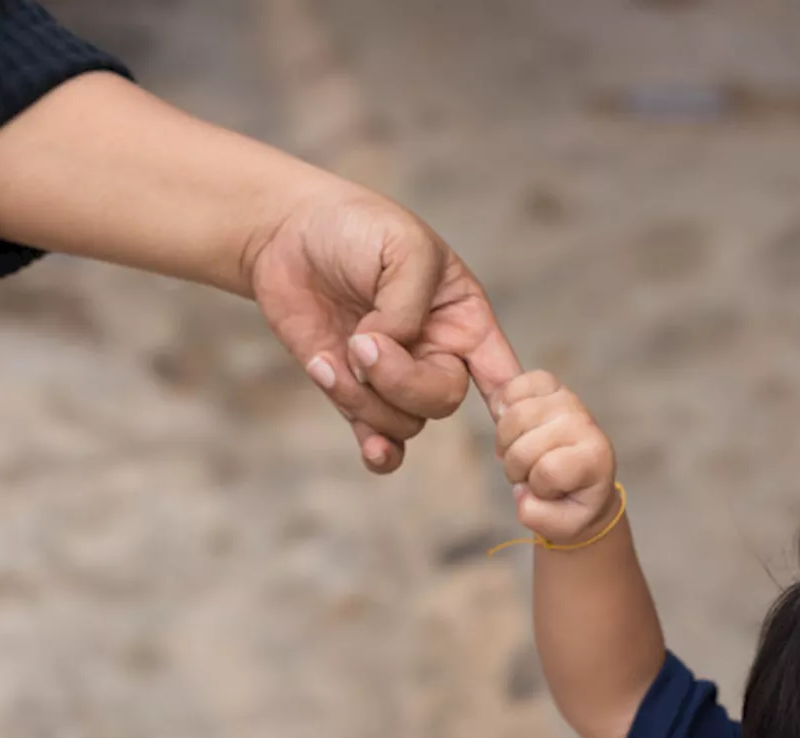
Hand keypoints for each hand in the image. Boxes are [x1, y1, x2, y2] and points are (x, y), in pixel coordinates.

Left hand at [249, 177, 520, 472]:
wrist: (288, 234)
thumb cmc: (357, 228)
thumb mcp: (402, 249)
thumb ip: (406, 307)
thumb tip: (383, 358)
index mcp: (464, 318)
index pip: (503, 370)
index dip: (511, 401)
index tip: (508, 417)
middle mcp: (437, 354)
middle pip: (443, 399)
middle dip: (402, 381)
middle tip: (362, 341)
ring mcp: (394, 379)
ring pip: (406, 423)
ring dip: (365, 400)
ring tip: (331, 359)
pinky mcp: (354, 395)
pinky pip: (381, 444)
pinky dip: (375, 447)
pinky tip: (367, 443)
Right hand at [494, 371, 617, 544]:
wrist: (581, 479)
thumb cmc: (573, 502)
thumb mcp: (563, 526)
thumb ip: (540, 518)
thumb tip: (522, 494)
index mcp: (594, 458)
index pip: (549, 470)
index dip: (538, 486)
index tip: (547, 490)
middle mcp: (584, 423)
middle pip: (525, 444)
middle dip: (516, 466)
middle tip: (527, 473)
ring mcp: (567, 400)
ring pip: (514, 417)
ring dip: (506, 441)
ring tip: (520, 452)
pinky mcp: (549, 384)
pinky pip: (514, 387)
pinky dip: (504, 407)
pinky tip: (514, 426)